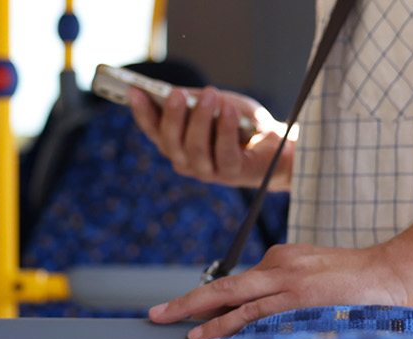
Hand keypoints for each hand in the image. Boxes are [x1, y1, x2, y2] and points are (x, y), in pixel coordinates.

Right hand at [128, 85, 289, 189]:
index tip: (135, 91)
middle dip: (172, 117)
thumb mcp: (216, 104)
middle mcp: (186, 162)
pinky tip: (229, 109)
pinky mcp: (232, 173)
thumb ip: (194, 101)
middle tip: (177, 93)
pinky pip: (224, 151)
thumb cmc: (242, 123)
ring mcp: (207, 171)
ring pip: (194, 148)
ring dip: (201, 119)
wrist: (277, 146)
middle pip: (169, 143)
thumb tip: (172, 91)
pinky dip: (226, 128)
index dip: (142, 112)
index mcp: (177, 145)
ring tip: (210, 94)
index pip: (153, 131)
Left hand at [149, 242, 412, 338]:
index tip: (179, 312)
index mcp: (279, 260)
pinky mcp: (301, 302)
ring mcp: (289, 286)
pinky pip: (262, 319)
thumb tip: (249, 315)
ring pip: (238, 306)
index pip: (235, 284)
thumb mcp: (311, 271)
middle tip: (155, 315)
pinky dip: (238, 331)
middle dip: (185, 304)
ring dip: (209, 324)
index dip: (204, 301)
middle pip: (222, 289)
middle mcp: (278, 269)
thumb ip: (282, 286)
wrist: (398, 271)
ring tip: (185, 336)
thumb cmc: (356, 278)